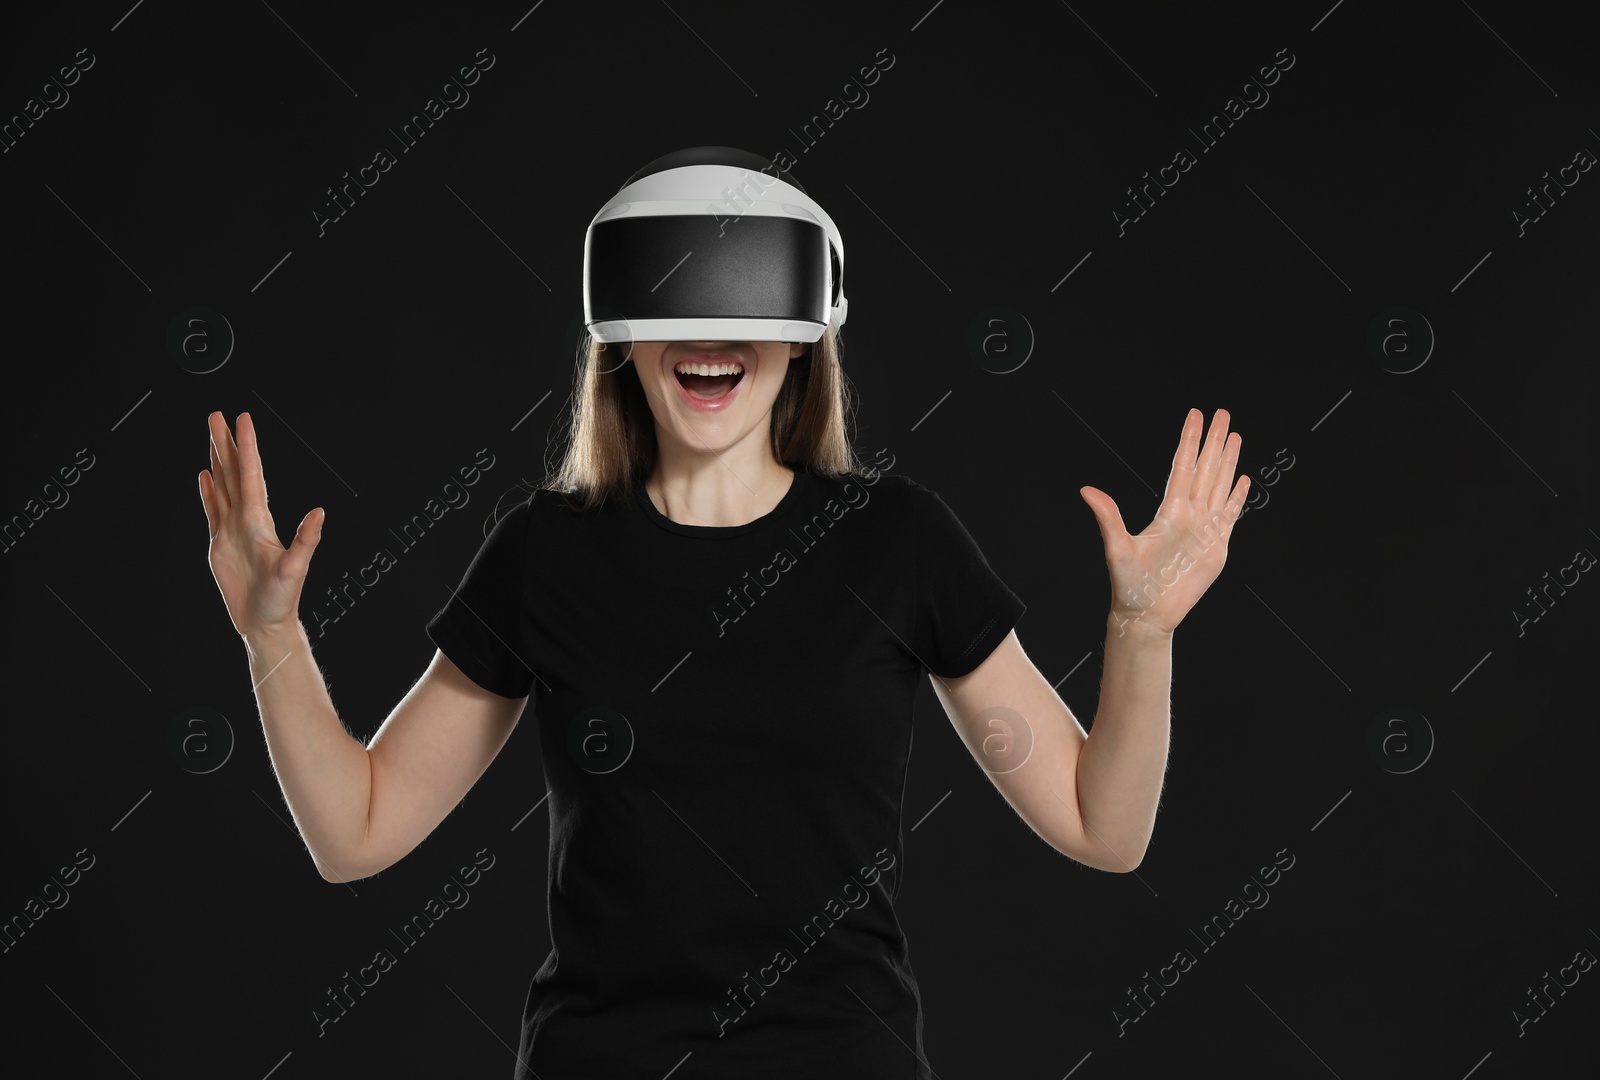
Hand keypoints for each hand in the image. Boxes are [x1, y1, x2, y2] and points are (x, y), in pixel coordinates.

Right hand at [198, 411, 324, 638]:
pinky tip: (205, 475)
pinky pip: (213, 510)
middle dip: (226, 444)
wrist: (265, 621)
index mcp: (261, 520)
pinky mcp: (221, 543)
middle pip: (234, 473)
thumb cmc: (282, 599)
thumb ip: (306, 540)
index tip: (243, 420)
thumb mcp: (296, 569)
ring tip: (212, 436)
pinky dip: (208, 492)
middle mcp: (247, 519)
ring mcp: (233, 529)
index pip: (252, 475)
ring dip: (217, 461)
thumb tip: (320, 513)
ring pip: (223, 486)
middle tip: (217, 416)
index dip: (247, 447)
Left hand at [1079, 408, 1248, 636]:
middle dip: (1213, 441)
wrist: (1147, 614)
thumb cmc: (1129, 584)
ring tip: (1234, 436)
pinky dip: (1237, 497)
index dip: (1189, 441)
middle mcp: (1188, 515)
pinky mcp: (1216, 547)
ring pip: (1219, 486)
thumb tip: (1087, 490)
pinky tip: (1243, 479)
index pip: (1182, 467)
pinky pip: (1230, 515)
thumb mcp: (1117, 547)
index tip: (1195, 415)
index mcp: (1168, 511)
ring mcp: (1204, 529)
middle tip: (1222, 413)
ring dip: (1227, 462)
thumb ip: (1108, 517)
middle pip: (1205, 469)